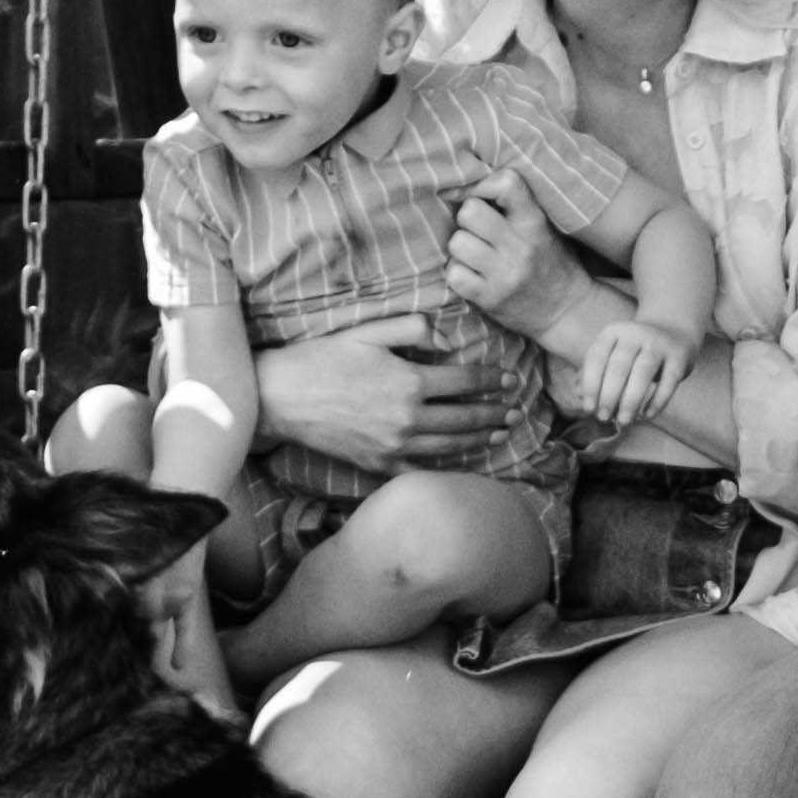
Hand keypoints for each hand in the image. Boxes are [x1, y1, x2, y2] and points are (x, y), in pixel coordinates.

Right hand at [254, 313, 512, 469]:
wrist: (282, 399)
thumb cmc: (322, 359)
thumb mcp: (368, 331)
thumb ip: (412, 329)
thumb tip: (448, 339)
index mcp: (409, 380)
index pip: (465, 380)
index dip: (492, 379)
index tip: (510, 378)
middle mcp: (408, 417)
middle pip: (465, 417)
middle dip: (495, 412)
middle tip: (515, 410)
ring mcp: (394, 444)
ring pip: (450, 444)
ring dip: (480, 439)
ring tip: (500, 434)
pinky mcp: (378, 463)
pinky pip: (421, 468)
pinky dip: (446, 466)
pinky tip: (463, 461)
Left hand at [443, 170, 591, 342]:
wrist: (566, 311)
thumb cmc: (551, 262)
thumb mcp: (544, 227)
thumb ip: (516, 206)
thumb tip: (469, 182)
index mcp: (534, 222)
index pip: (506, 183)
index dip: (482, 184)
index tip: (479, 196)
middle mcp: (519, 246)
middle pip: (469, 212)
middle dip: (467, 219)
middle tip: (477, 230)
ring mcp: (503, 274)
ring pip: (457, 243)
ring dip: (460, 248)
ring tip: (475, 255)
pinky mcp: (489, 299)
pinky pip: (454, 275)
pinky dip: (458, 274)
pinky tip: (473, 275)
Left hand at [574, 314, 701, 428]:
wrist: (673, 330)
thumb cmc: (634, 350)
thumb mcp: (612, 353)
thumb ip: (594, 371)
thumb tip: (578, 395)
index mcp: (613, 332)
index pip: (597, 357)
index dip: (591, 384)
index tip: (588, 408)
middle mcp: (635, 334)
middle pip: (618, 366)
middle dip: (608, 395)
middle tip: (602, 418)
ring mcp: (659, 343)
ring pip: (642, 373)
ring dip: (630, 400)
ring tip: (623, 421)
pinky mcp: (679, 356)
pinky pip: (669, 381)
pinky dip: (657, 401)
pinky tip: (647, 415)